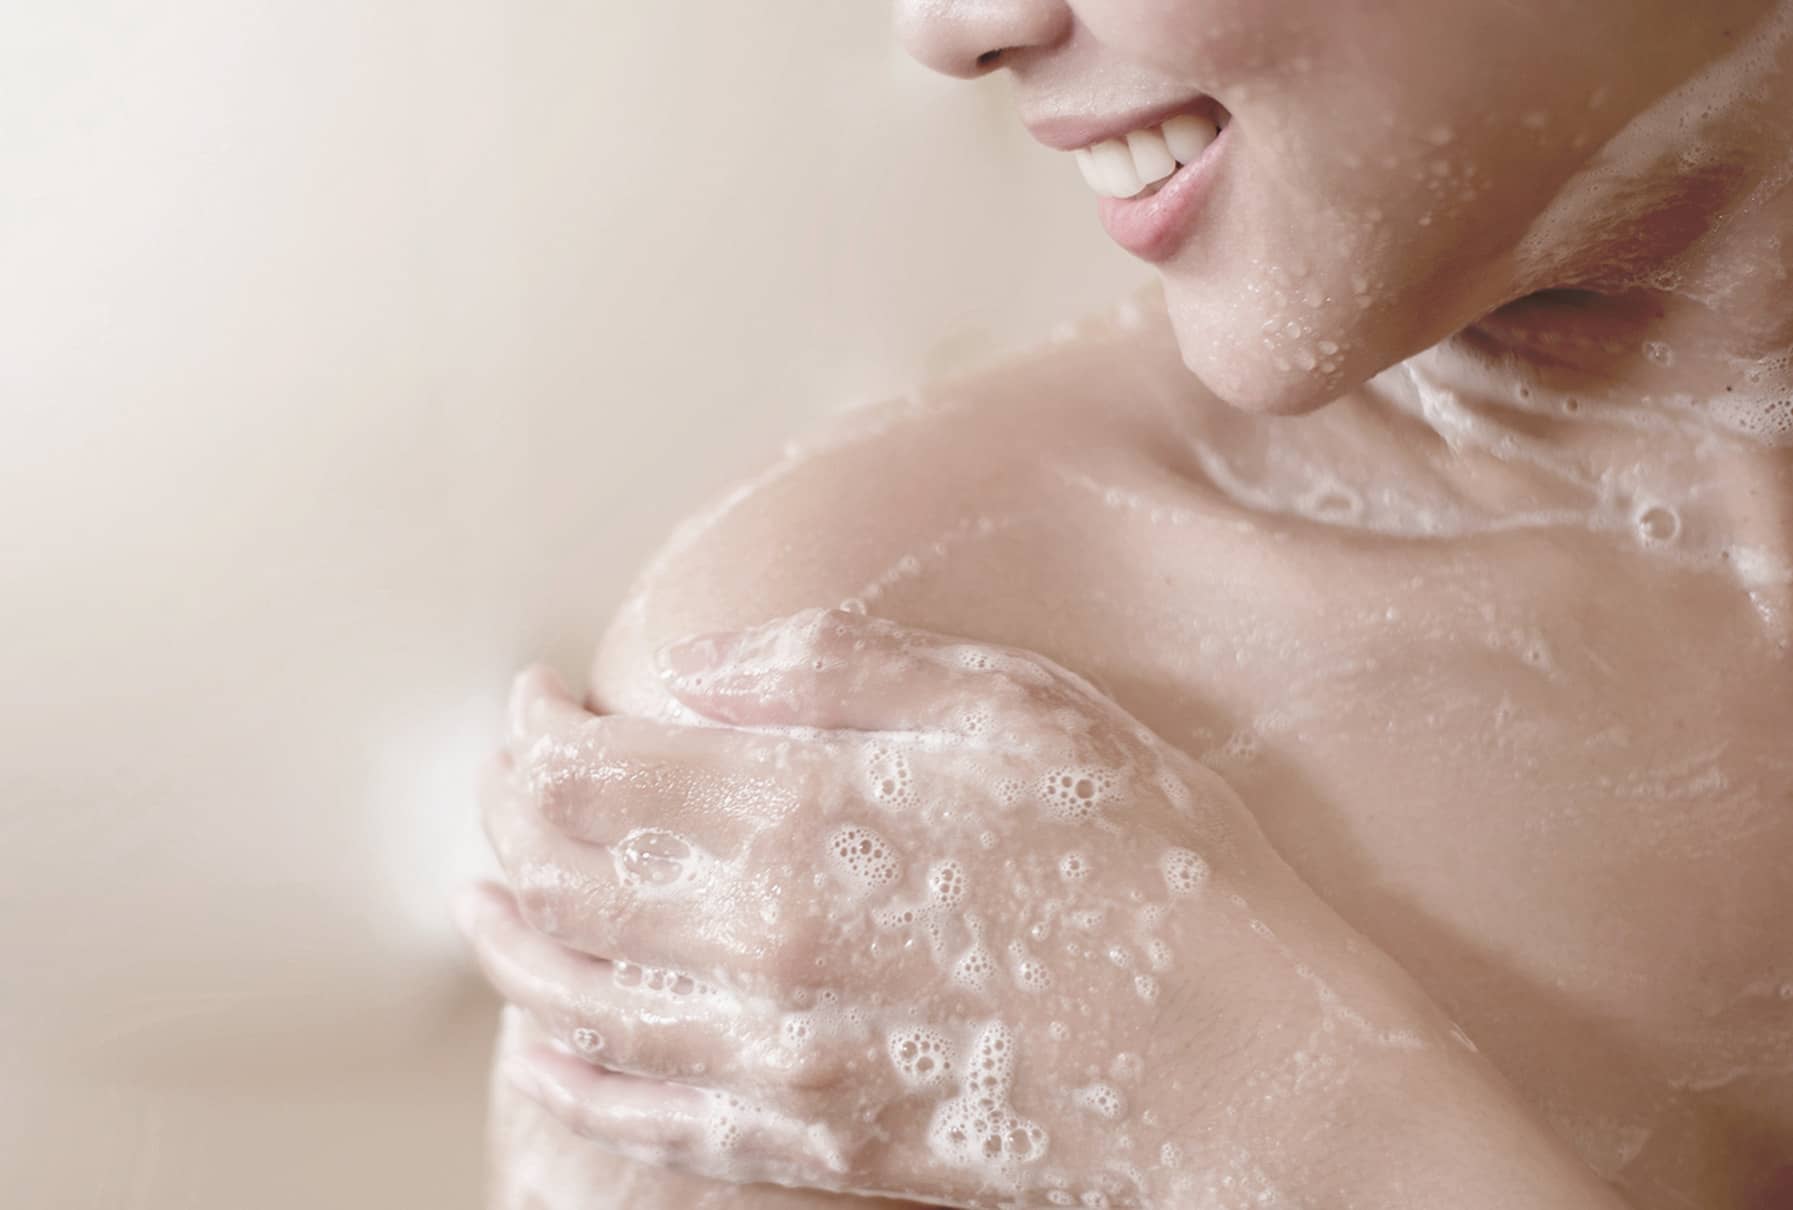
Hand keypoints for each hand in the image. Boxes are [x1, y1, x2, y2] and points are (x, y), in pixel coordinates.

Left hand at [464, 608, 1453, 1207]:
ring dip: (515, 949)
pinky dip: (576, 1083)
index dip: (532, 733)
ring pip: (576, 1009)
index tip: (535, 702)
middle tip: (509, 791)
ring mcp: (781, 1064)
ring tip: (493, 904)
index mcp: (802, 818)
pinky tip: (550, 1059)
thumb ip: (845, 673)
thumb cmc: (1157, 866)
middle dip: (506, 830)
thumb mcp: (1021, 711)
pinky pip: (649, 1124)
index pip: (587, 776)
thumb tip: (699, 671)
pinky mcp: (817, 1147)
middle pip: (556, 891)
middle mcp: (761, 948)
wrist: (1251, 1077)